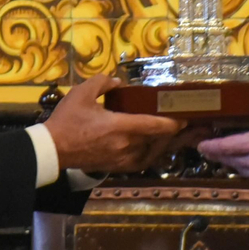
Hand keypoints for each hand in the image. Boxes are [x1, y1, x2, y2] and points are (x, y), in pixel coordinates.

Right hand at [45, 75, 184, 173]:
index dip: (175, 122)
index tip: (187, 115)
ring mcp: (123, 159)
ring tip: (183, 136)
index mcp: (120, 127)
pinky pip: (143, 161)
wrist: (53, 149)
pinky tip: (159, 148)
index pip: (156, 126)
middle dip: (179, 133)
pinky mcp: (118, 167)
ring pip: (154, 153)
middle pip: (160, 141)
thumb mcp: (82, 93)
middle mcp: (126, 146)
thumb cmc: (67, 120)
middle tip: (196, 126)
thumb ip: (104, 83)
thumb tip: (119, 82)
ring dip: (168, 144)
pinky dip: (154, 154)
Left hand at [196, 65, 248, 186]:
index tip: (201, 144)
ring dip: (230, 163)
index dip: (211, 146)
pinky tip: (248, 164)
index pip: (226, 146)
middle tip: (207, 150)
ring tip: (224, 156)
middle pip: (229, 160)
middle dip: (217, 155)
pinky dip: (245, 169)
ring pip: (240, 170)